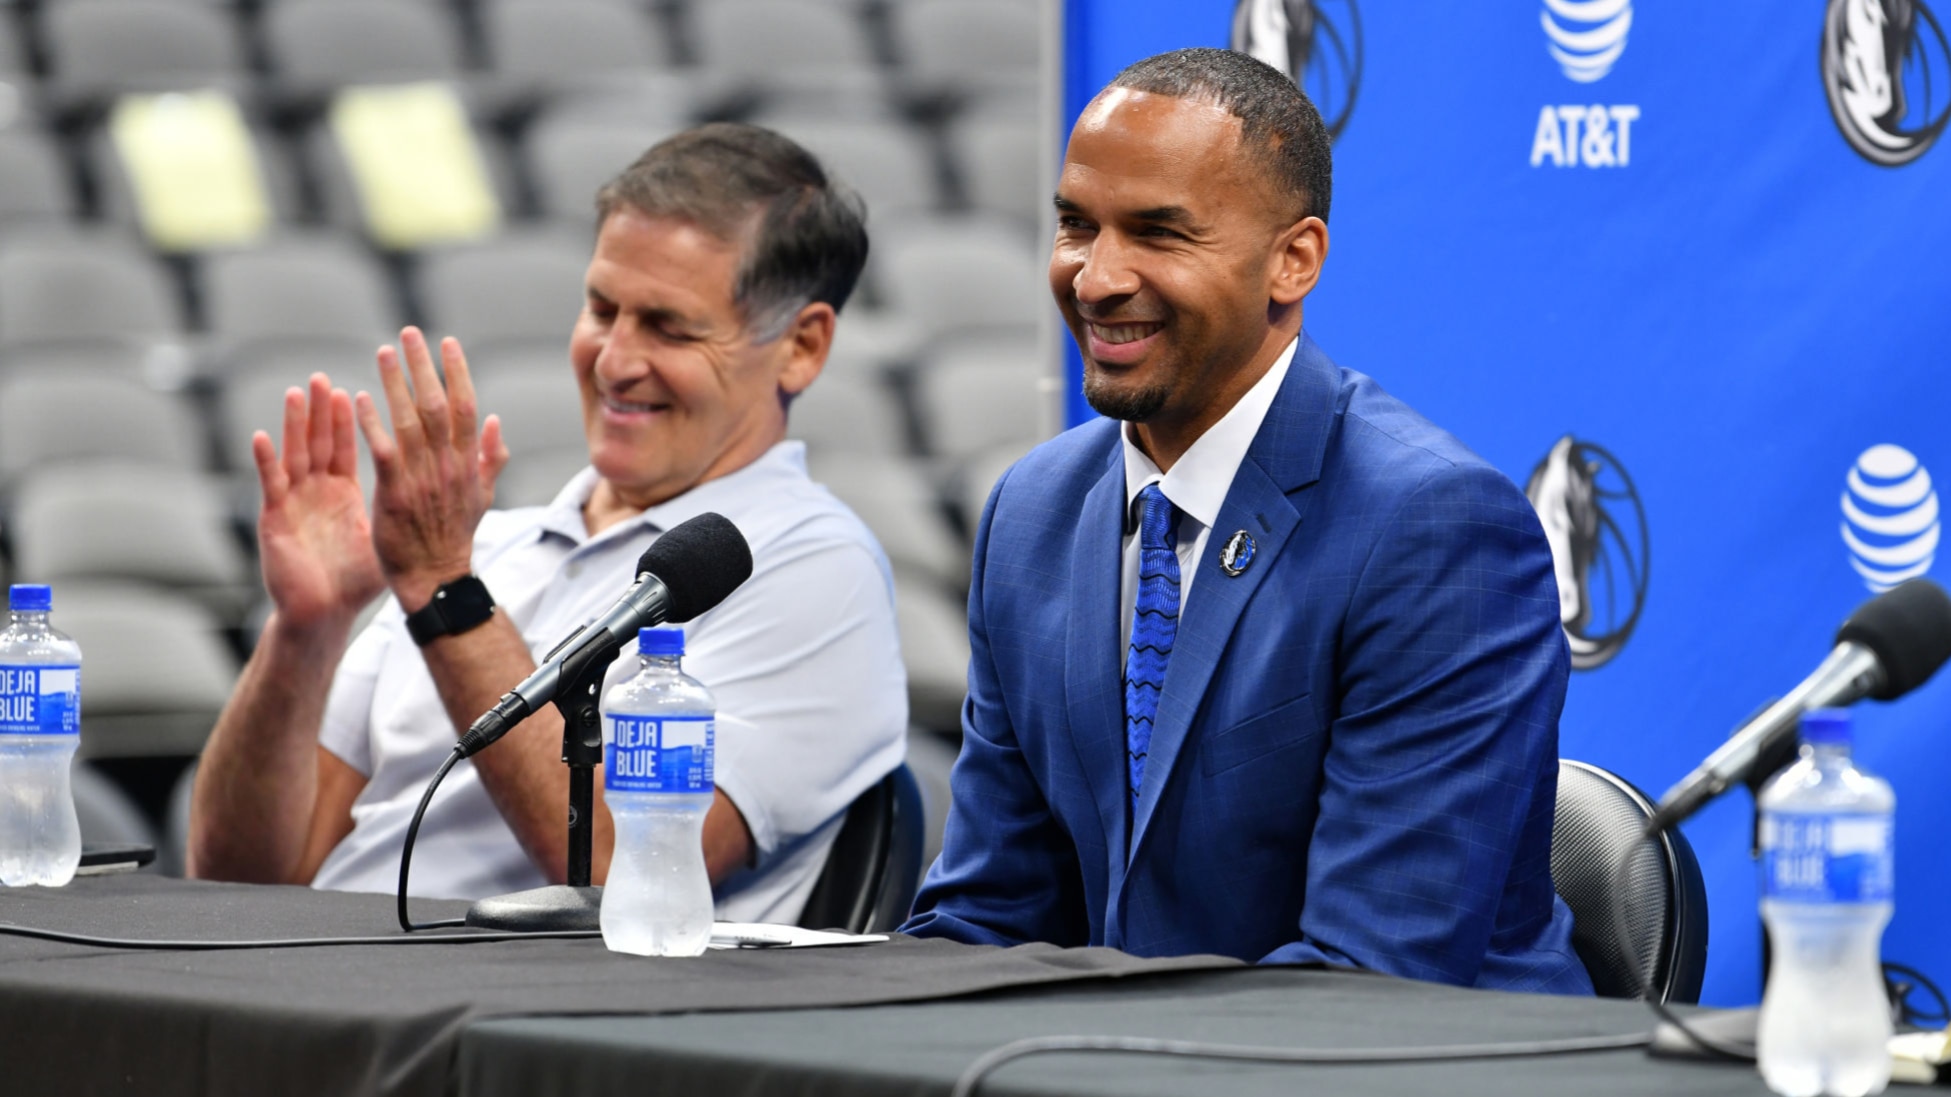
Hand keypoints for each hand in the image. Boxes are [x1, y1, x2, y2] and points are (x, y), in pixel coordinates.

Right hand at [252, 375, 386, 632]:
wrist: (325, 613)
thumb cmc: (356, 579)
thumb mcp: (387, 533)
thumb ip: (408, 503)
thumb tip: (445, 485)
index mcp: (342, 493)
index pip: (346, 447)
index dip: (349, 420)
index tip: (357, 388)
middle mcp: (316, 492)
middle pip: (318, 442)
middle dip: (321, 411)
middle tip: (324, 377)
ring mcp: (293, 503)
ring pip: (294, 455)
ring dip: (295, 424)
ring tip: (297, 393)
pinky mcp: (275, 520)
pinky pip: (271, 486)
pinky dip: (266, 462)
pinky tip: (262, 437)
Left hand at [354, 327, 509, 611]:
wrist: (436, 579)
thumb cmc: (454, 538)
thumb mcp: (482, 496)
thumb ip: (490, 458)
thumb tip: (497, 422)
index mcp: (469, 464)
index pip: (468, 407)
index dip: (458, 372)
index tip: (446, 342)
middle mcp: (448, 466)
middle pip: (439, 405)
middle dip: (424, 366)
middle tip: (408, 332)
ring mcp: (422, 479)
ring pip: (411, 421)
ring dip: (396, 383)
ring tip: (382, 352)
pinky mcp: (394, 493)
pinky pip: (384, 451)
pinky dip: (373, 423)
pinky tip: (360, 397)